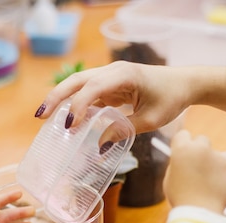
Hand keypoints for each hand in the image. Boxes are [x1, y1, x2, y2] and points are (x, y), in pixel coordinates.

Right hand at [37, 61, 193, 136]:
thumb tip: (99, 147)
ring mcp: (110, 77)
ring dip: (61, 99)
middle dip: (56, 97)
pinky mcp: (110, 85)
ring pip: (78, 85)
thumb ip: (124, 130)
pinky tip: (66, 121)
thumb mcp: (151, 120)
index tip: (69, 126)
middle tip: (40, 116)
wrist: (185, 83)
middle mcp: (113, 71)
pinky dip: (75, 105)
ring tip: (45, 118)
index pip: (92, 88)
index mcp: (124, 75)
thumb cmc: (171, 99)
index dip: (77, 106)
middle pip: (76, 81)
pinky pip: (87, 93)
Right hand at [164, 130, 225, 213]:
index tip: (183, 153)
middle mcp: (201, 149)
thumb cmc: (180, 197)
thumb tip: (183, 159)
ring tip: (206, 182)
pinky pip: (223, 167)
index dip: (182, 144)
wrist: (200, 212)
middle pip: (201, 140)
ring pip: (214, 155)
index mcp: (182, 149)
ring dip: (210, 163)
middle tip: (196, 166)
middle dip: (199, 150)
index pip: (183, 134)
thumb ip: (177, 164)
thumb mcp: (169, 178)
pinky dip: (220, 174)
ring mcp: (217, 157)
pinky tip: (215, 187)